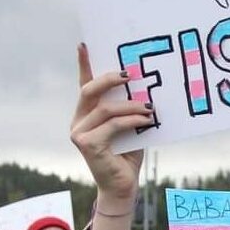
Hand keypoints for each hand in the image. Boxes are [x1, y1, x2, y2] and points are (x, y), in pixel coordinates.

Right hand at [69, 43, 153, 204]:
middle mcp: (78, 121)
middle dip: (109, 79)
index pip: (84, 84)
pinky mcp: (86, 144)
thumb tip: (146, 89)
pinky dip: (132, 121)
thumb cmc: (129, 154)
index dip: (84, 64)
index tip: (84, 44)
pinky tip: (147, 121)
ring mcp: (79, 133)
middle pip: (89, 90)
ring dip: (131, 106)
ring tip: (150, 108)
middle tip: (129, 74)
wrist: (123, 185)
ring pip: (105, 108)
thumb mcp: (132, 126)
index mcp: (87, 113)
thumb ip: (131, 109)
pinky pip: (112, 125)